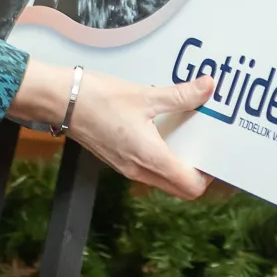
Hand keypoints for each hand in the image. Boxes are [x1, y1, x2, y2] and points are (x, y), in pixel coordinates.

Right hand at [14, 60, 213, 197]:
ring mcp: (127, 168)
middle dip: (196, 174)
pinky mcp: (118, 160)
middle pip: (180, 189)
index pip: (190, 186)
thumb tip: (208, 87)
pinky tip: (162, 133)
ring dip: (178, 167)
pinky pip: (148, 170)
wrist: (60, 101)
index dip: (208, 176)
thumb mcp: (144, 95)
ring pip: (163, 181)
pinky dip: (161, 160)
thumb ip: (180, 95)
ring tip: (187, 137)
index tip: (215, 154)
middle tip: (205, 147)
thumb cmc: (98, 98)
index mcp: (150, 158)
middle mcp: (139, 170)